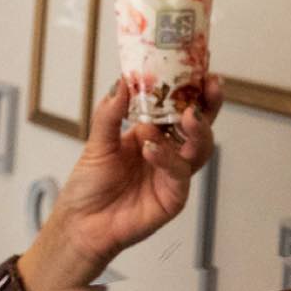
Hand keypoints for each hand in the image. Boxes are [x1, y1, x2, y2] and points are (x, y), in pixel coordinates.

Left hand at [17, 77, 221, 290]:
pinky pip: (178, 174)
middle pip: (199, 125)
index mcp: (153, 133)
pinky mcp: (173, 197)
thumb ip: (111, 113)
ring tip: (186, 115)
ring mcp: (173, 174)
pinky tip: (151, 147)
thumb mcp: (97, 142)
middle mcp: (168, 151)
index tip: (201, 66)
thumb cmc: (90, 185)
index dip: (192, 88)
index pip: (179, 106)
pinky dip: (167, 157)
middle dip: (209, 104)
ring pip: (199, 148)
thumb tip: (123, 81)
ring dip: (196, 129)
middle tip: (210, 85)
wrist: (80, 224)